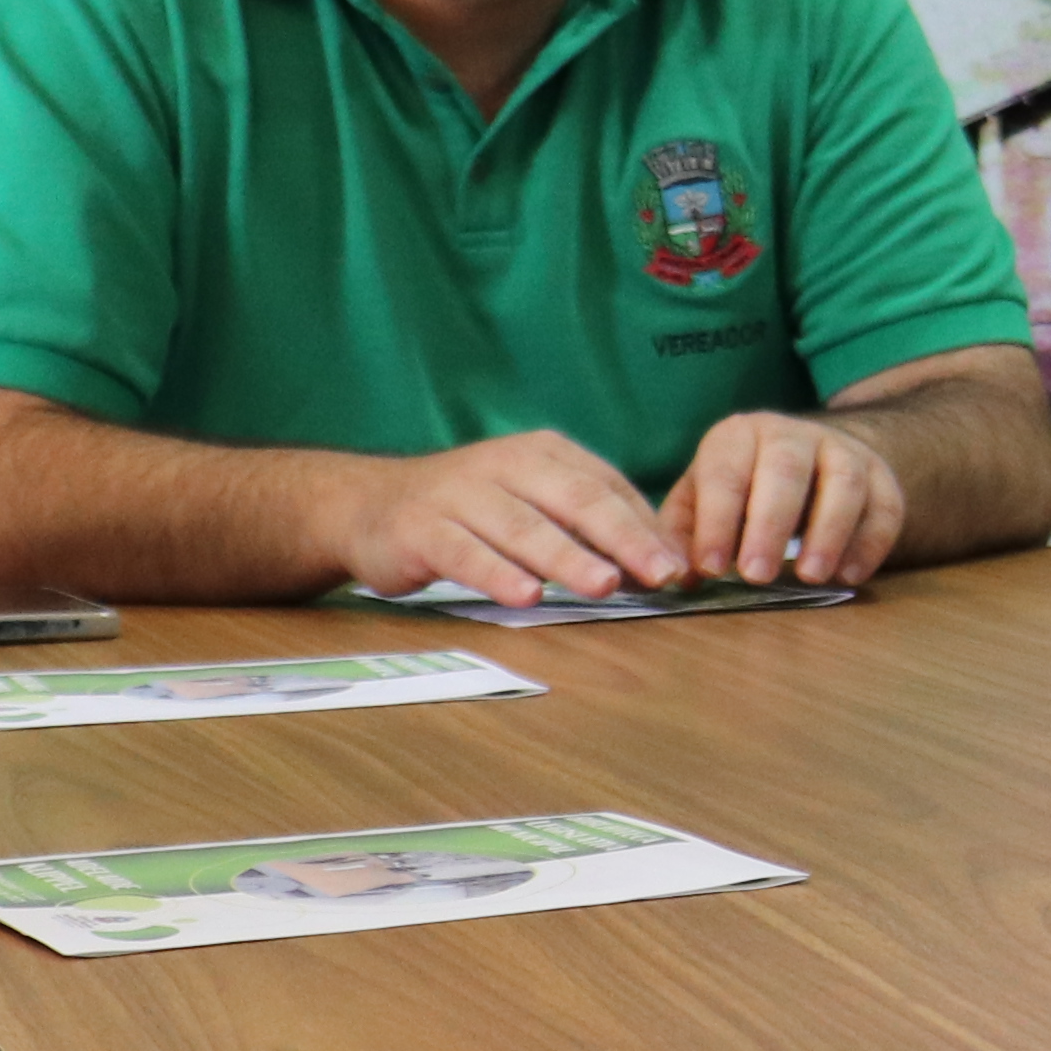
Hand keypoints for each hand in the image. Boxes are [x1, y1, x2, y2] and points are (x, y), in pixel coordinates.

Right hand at [317, 431, 687, 605]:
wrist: (369, 504)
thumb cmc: (469, 510)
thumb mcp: (531, 500)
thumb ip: (586, 523)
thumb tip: (659, 561)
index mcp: (542, 454)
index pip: (605, 487)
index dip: (645, 527)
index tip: (681, 566)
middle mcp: (504, 465)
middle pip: (573, 500)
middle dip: (622, 538)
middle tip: (661, 574)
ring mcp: (460, 494)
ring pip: (523, 527)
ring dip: (567, 558)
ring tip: (605, 585)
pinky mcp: (422, 528)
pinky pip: (465, 552)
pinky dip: (497, 573)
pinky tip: (526, 595)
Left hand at [668, 407, 907, 586]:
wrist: (813, 459)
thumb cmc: (744, 488)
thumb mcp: (704, 500)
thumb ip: (685, 535)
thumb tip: (675, 575)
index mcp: (739, 437)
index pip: (725, 474)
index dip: (716, 521)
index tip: (711, 568)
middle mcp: (791, 435)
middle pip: (785, 470)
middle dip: (770, 525)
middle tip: (757, 576)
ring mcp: (842, 452)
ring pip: (843, 483)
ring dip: (828, 532)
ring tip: (810, 577)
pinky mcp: (881, 476)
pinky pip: (884, 506)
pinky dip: (870, 543)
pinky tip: (849, 576)